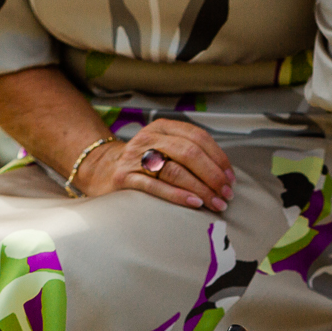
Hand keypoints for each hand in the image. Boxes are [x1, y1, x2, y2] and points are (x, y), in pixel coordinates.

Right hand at [73, 116, 234, 211]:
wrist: (101, 170)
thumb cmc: (142, 163)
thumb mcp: (164, 147)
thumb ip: (189, 153)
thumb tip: (223, 173)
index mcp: (162, 128)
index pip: (198, 137)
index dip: (218, 158)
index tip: (230, 177)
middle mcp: (149, 139)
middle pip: (189, 153)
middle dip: (212, 175)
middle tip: (226, 193)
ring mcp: (135, 158)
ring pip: (175, 170)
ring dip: (201, 188)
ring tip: (216, 202)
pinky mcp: (125, 178)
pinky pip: (156, 187)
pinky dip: (178, 195)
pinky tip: (194, 203)